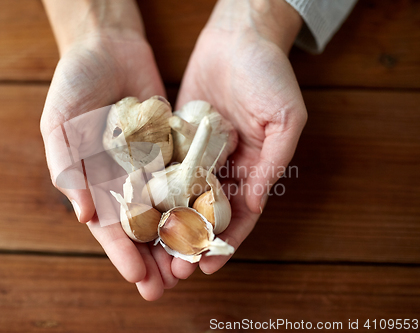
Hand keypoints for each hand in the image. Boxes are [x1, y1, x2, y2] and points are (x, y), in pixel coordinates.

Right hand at [40, 0, 178, 299]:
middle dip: (154, 256)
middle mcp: (124, 179)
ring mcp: (150, 164)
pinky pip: (186, 175)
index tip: (137, 278)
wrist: (107, 47)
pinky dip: (196, 197)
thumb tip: (82, 214)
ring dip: (179, 235)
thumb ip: (67, 167)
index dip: (122, 253)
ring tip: (193, 262)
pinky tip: (210, 217)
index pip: (109, 225)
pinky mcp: (173, 147)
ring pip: (168, 208)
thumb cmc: (73, 84)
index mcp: (94, 181)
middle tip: (169, 286)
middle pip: (142, 226)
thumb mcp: (59, 125)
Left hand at [175, 0, 306, 274]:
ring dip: (170, 224)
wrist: (239, 36)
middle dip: (191, 241)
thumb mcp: (285, 119)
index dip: (225, 242)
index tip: (208, 267)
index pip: (240, 215)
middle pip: (206, 213)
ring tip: (152, 252)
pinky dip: (155, 189)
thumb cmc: (270, 74)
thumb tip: (256, 206)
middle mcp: (225, 166)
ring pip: (182, 197)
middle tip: (173, 271)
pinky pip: (165, 167)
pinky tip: (139, 210)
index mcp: (253, 168)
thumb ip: (272, 163)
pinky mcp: (176, 136)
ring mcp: (198, 153)